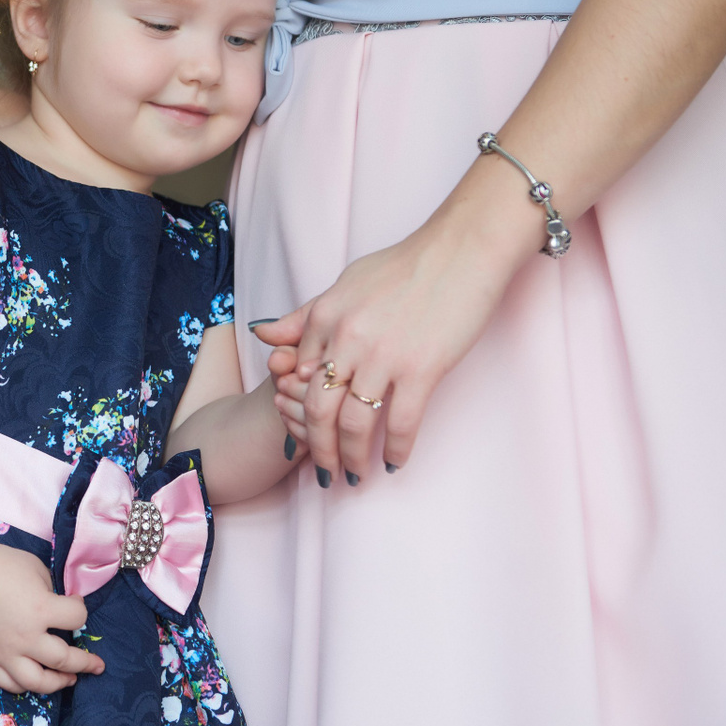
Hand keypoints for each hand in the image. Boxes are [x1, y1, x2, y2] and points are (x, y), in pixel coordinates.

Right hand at [0, 542, 104, 693]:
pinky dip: (24, 685)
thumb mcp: (35, 568)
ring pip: (38, 682)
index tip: (75, 604)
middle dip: (86, 662)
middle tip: (97, 665)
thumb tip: (59, 606)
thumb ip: (51, 591)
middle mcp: (26, 637)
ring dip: (59, 683)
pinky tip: (33, 678)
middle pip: (65, 660)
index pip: (77, 619)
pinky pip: (8, 684)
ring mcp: (5, 652)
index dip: (80, 610)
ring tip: (69, 679)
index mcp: (40, 610)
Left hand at [253, 206, 525, 485]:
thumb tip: (263, 336)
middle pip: (318, 410)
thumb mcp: (345, 283)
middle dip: (318, 448)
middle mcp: (346, 339)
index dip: (298, 414)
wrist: (461, 250)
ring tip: (355, 476)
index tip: (304, 436)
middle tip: (324, 472)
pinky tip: (394, 464)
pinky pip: (400, 423)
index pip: (299, 380)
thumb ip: (306, 316)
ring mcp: (383, 356)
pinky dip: (395, 451)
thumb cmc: (406, 265)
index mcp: (324, 318)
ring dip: (352, 458)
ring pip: (354, 424)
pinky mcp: (422, 369)